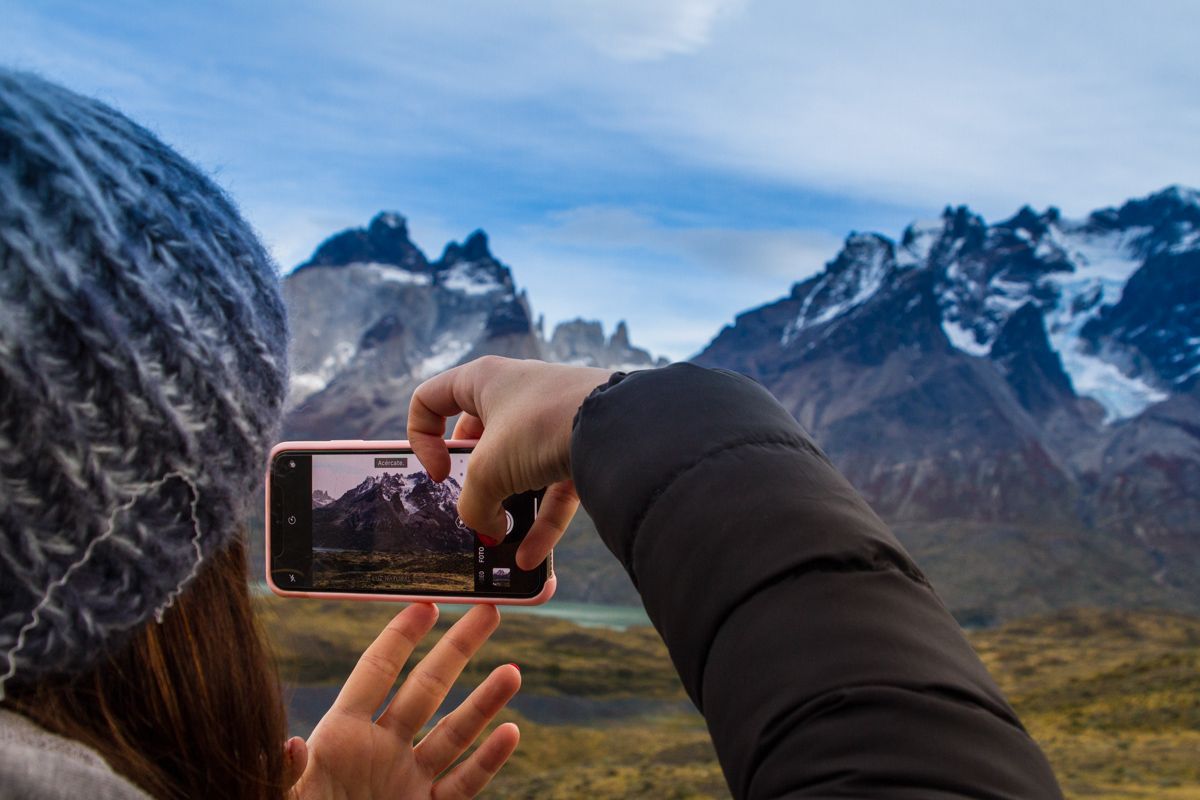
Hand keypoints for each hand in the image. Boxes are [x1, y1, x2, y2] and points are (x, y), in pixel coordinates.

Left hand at [288, 603, 520, 799]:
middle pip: (427, 688)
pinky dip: (489, 760)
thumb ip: (288, 775)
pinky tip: (511, 733)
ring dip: (484, 702)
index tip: (427, 603)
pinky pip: (464, 783)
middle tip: (488, 611)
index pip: (375, 672)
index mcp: (341, 736)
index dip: (401, 636)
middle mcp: (381, 749)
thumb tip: (290, 744)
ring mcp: (407, 780)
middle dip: (458, 648)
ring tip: (512, 672)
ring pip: (454, 732)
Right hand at [408, 357, 612, 568]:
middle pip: (477, 438)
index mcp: (484, 380)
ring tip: (500, 542)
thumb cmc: (540, 426)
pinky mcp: (580, 448)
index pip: (431, 398)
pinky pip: (552, 490)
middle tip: (472, 505)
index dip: (422, 439)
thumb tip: (487, 529)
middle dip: (472, 480)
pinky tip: (529, 558)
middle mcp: (517, 393)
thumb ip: (473, 505)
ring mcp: (550, 421)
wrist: (617, 425)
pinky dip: (541, 523)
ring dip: (508, 509)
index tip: (440, 473)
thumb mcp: (488, 472)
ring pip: (518, 468)